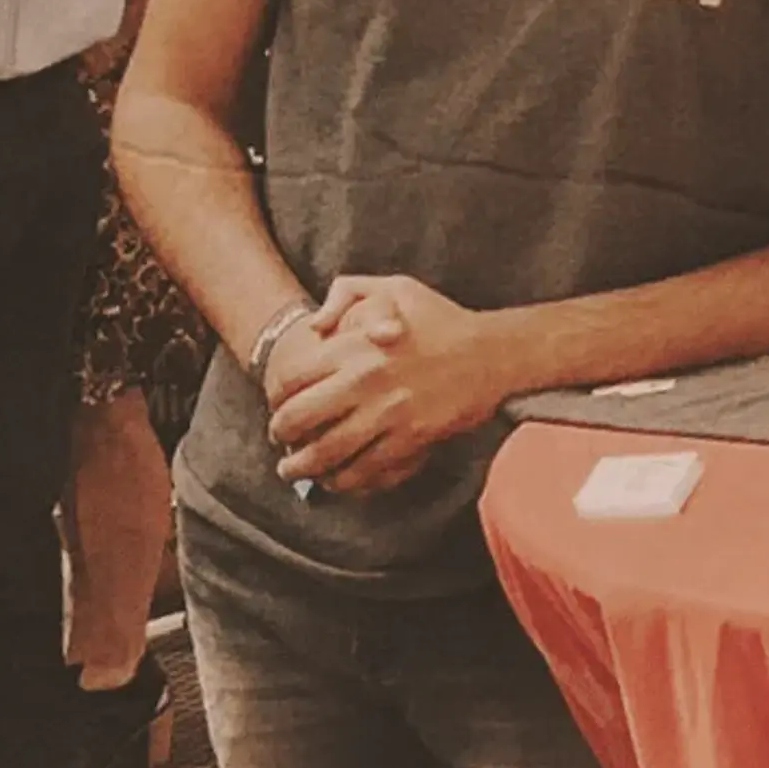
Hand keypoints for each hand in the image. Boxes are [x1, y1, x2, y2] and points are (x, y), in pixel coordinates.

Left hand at [265, 275, 511, 496]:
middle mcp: (365, 382)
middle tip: (280, 442)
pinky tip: (335, 480)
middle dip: (281, 436)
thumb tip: (314, 325)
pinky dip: (343, 481)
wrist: (493, 353)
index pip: (291, 380)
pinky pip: (364, 469)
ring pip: (325, 453)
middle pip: (298, 420)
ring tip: (292, 470)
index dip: (275, 397)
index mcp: (354, 347)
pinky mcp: (410, 439)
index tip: (277, 406)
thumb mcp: (396, 286)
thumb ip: (348, 291)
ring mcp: (387, 414)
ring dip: (302, 467)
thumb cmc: (442, 319)